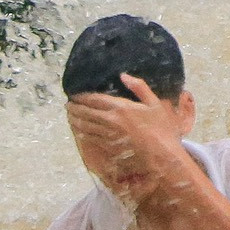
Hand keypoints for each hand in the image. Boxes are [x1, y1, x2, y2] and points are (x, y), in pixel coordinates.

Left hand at [66, 73, 190, 200]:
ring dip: (75, 120)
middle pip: (86, 113)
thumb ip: (139, 87)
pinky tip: (78, 131)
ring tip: (69, 116)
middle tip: (67, 105)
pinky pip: (90, 138)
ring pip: (85, 126)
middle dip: (75, 108)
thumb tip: (123, 75)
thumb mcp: (155, 103)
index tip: (75, 95)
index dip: (82, 97)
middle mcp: (111, 120)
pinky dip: (81, 133)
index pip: (95, 100)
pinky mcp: (108, 147)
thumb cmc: (161, 128)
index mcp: (121, 107)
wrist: (161, 154)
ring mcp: (108, 135)